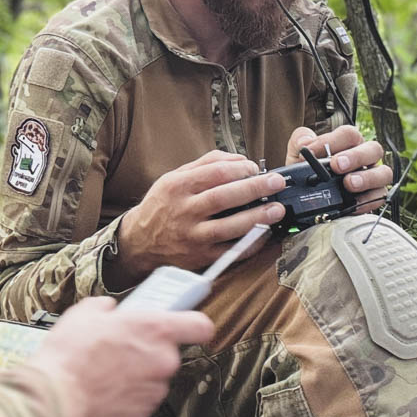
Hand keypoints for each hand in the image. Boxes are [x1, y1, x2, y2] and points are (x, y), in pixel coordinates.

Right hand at [30, 297, 213, 416]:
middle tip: (123, 347)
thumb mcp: (85, 313)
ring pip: (155, 377)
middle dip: (149, 351)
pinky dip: (129, 394)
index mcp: (155, 329)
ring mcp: (155, 388)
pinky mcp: (143, 411)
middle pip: (170, 353)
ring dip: (139, 373)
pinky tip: (107, 387)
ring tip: (108, 370)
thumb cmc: (70, 355)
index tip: (187, 326)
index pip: (200, 325)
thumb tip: (109, 310)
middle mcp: (163, 360)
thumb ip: (107, 307)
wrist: (56, 394)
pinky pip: (143, 398)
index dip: (194, 325)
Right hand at [110, 150, 286, 286]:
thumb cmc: (162, 207)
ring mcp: (192, 237)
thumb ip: (206, 164)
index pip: (214, 173)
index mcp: (177, 187)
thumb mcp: (174, 178)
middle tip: (276, 183)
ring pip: (229, 226)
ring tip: (277, 209)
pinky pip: (230, 251)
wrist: (139, 243)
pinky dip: (250, 243)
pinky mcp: (200, 257)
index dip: (240, 169)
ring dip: (257, 217)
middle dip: (255, 188)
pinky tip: (265, 234)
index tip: (256, 168)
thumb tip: (239, 158)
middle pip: (223, 197)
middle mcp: (183, 211)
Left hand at [286, 125, 393, 212]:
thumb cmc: (308, 172)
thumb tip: (305, 141)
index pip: (349, 134)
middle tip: (337, 165)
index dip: (332, 140)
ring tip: (349, 183)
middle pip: (373, 149)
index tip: (311, 152)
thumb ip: (299, 141)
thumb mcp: (298, 155)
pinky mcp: (373, 197)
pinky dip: (367, 201)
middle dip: (355, 157)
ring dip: (367, 178)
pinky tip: (353, 204)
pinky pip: (378, 197)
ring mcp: (372, 177)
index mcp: (348, 143)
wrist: (306, 199)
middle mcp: (364, 157)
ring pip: (384, 173)